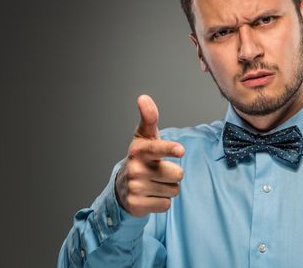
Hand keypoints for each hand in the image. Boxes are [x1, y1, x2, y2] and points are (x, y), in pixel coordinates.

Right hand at [115, 95, 184, 216]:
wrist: (123, 187)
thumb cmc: (142, 157)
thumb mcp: (145, 137)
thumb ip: (149, 118)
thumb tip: (143, 97)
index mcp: (139, 150)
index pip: (157, 148)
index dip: (169, 149)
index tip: (180, 150)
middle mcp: (135, 169)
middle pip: (177, 174)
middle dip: (174, 174)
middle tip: (160, 171)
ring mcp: (135, 187)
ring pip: (173, 190)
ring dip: (168, 188)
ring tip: (155, 183)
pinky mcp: (136, 205)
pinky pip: (166, 204)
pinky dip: (162, 202)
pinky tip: (151, 196)